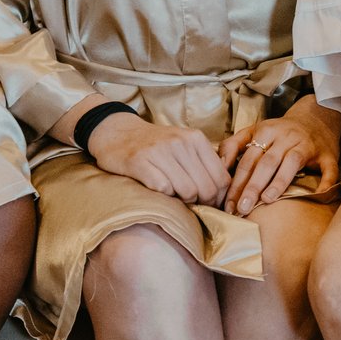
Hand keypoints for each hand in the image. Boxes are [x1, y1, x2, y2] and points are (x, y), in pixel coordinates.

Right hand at [88, 109, 232, 205]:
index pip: (221, 177)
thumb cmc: (155, 144)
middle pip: (207, 188)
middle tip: (194, 207)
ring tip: (176, 198)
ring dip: (183, 202)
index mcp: (196, 138)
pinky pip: (163, 189)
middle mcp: (181, 142)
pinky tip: (159, 191)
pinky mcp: (140, 162)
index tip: (211, 204)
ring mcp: (160, 151)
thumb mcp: (184, 144)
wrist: (117, 132)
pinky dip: (164, 196)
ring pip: (187, 191)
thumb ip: (203, 162)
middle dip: (203, 203)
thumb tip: (223, 192)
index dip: (219, 197)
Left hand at [219, 98, 340, 213]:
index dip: (236, 183)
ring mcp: (306, 144)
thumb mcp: (253, 131)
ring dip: (278, 182)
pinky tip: (318, 194)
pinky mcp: (327, 154)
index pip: (247, 160)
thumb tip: (219, 167)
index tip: (228, 204)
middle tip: (242, 208)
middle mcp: (285, 136)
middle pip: (266, 162)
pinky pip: (327, 168)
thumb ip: (233, 146)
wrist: (316, 117)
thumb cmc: (280, 132)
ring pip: (291, 163)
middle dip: (252, 186)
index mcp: (265, 131)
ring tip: (266, 200)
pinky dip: (325, 182)